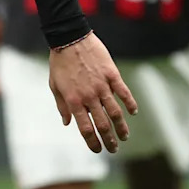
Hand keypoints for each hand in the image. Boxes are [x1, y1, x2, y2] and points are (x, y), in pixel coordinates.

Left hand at [48, 32, 137, 153]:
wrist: (70, 38)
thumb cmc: (60, 62)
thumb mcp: (54, 85)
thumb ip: (62, 106)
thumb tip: (67, 123)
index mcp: (73, 101)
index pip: (85, 129)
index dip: (93, 142)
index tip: (98, 150)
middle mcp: (89, 96)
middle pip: (102, 125)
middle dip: (109, 140)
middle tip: (114, 149)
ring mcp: (102, 86)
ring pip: (115, 112)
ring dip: (121, 127)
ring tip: (124, 136)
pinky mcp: (112, 75)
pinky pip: (124, 92)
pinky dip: (130, 104)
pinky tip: (133, 112)